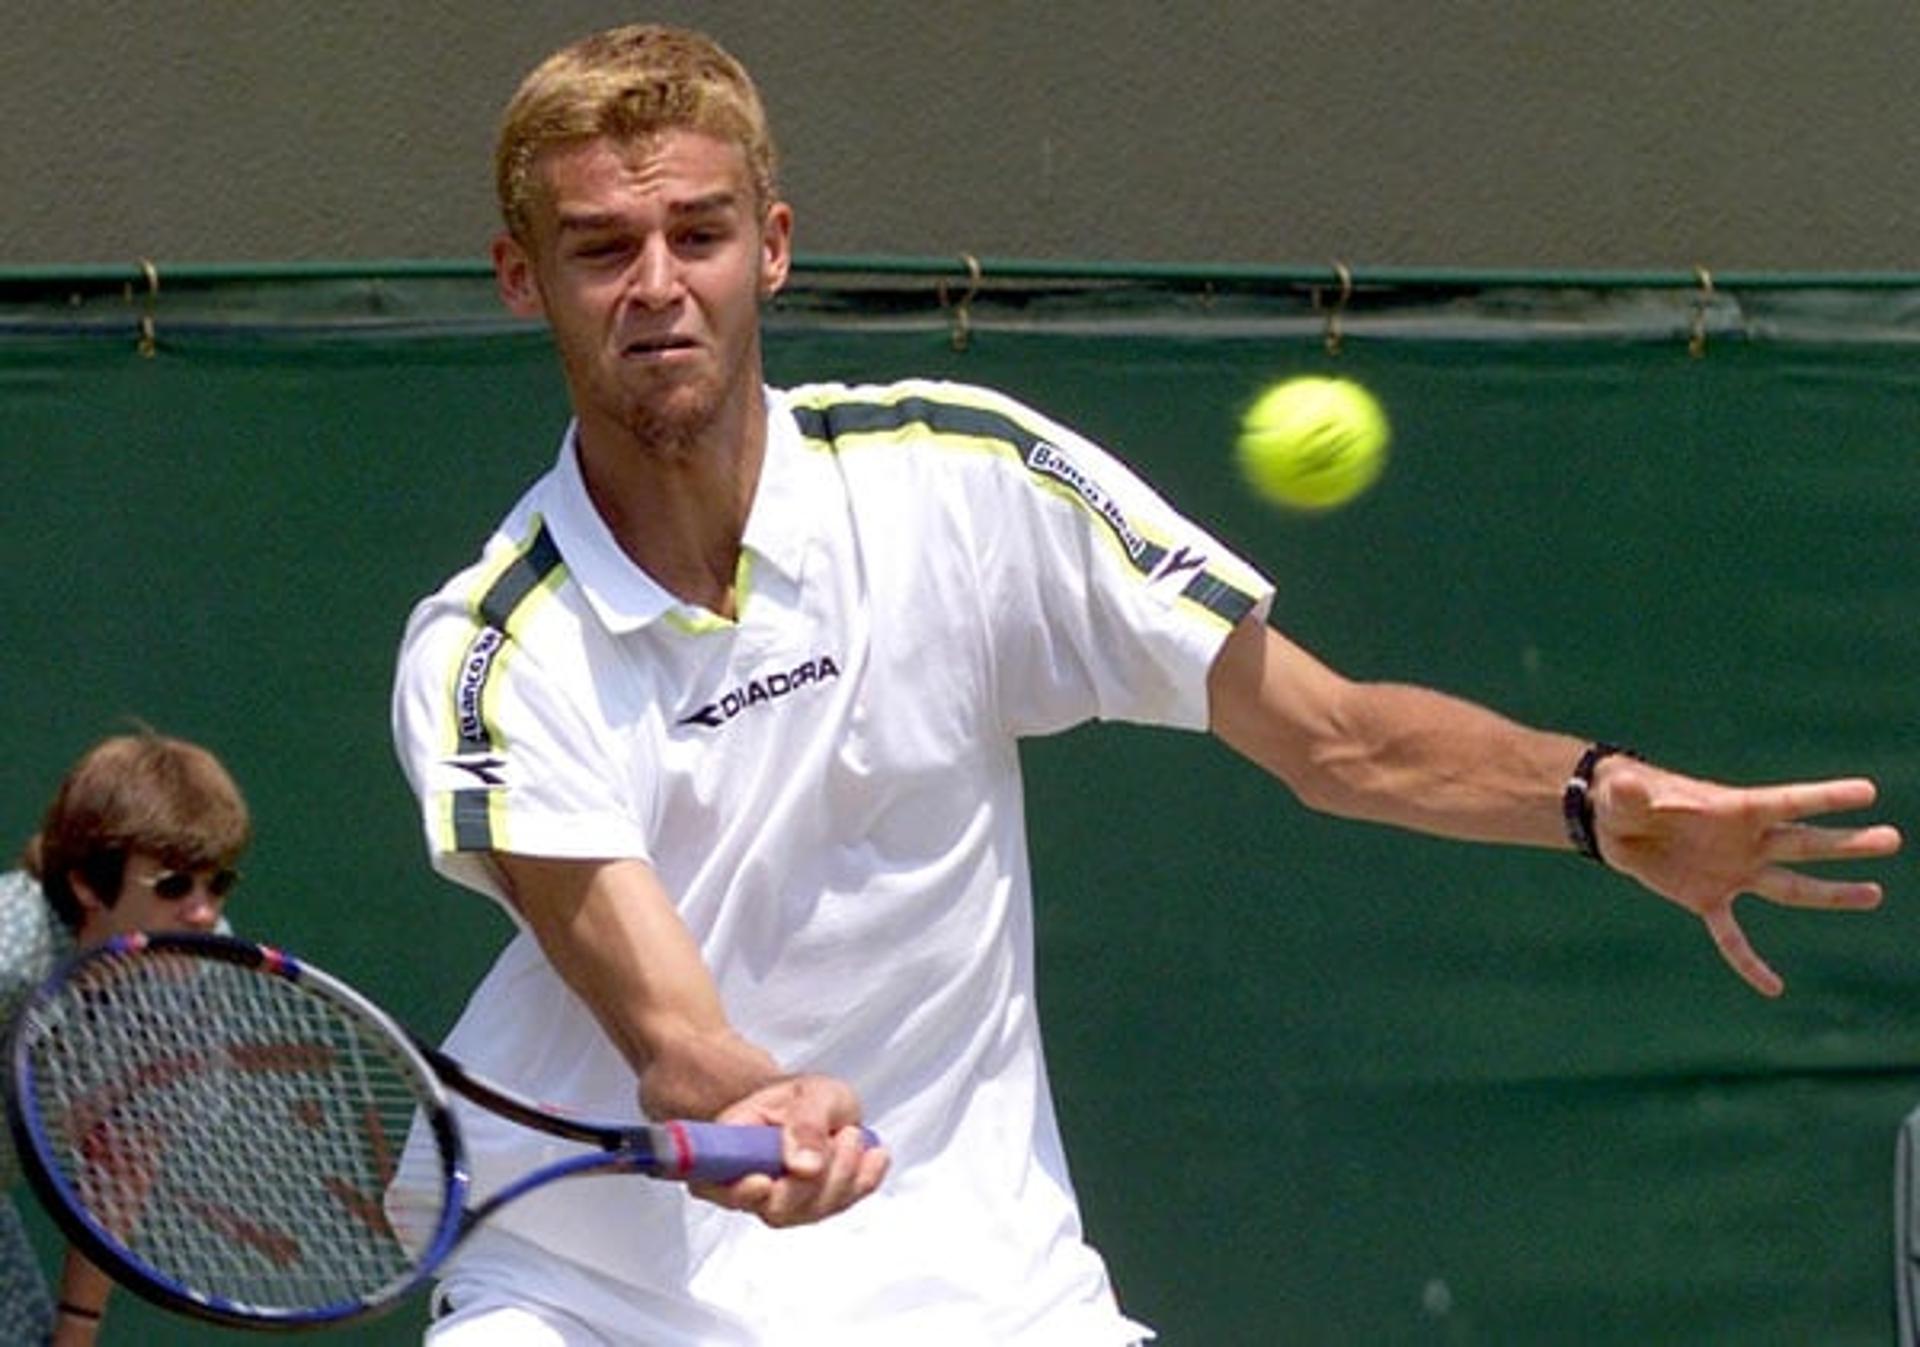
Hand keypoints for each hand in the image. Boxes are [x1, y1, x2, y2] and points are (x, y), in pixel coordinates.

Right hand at [692, 1074, 887, 1227]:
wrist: (816, 1105)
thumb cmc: (801, 1097)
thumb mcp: (810, 1093)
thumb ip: (806, 1123)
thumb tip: (804, 1166)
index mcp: (730, 1146)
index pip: (713, 1182)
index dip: (737, 1190)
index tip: (763, 1182)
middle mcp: (747, 1183)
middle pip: (774, 1208)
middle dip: (817, 1177)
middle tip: (843, 1135)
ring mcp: (778, 1203)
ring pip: (809, 1212)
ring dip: (843, 1174)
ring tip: (851, 1134)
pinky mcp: (810, 1210)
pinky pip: (839, 1208)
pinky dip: (863, 1181)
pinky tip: (872, 1156)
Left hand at [1593, 759, 1902, 996]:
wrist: (1613, 823)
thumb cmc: (1624, 798)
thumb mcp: (1623, 795)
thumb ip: (1631, 795)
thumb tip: (1625, 787)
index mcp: (1731, 809)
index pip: (1786, 802)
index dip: (1824, 797)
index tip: (1868, 791)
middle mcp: (1743, 841)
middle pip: (1803, 843)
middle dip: (1846, 843)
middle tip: (1892, 839)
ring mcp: (1731, 872)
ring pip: (1789, 887)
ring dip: (1830, 893)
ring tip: (1875, 894)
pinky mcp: (1706, 899)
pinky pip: (1732, 936)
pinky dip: (1748, 962)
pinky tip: (1772, 987)